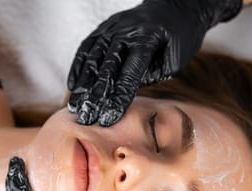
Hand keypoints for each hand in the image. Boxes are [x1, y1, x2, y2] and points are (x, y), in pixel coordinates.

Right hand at [67, 0, 242, 126]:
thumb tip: (124, 94)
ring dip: (83, 85)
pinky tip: (73, 87)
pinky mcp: (103, 28)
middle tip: (87, 118)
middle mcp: (125, 30)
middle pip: (107, 67)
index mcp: (147, 38)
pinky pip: (86, 49)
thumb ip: (150, 76)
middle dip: (96, 96)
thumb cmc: (178, 39)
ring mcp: (111, 27)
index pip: (130, 73)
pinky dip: (78, 68)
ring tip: (75, 107)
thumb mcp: (174, 60)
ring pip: (93, 59)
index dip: (118, 98)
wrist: (174, 8)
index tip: (109, 118)